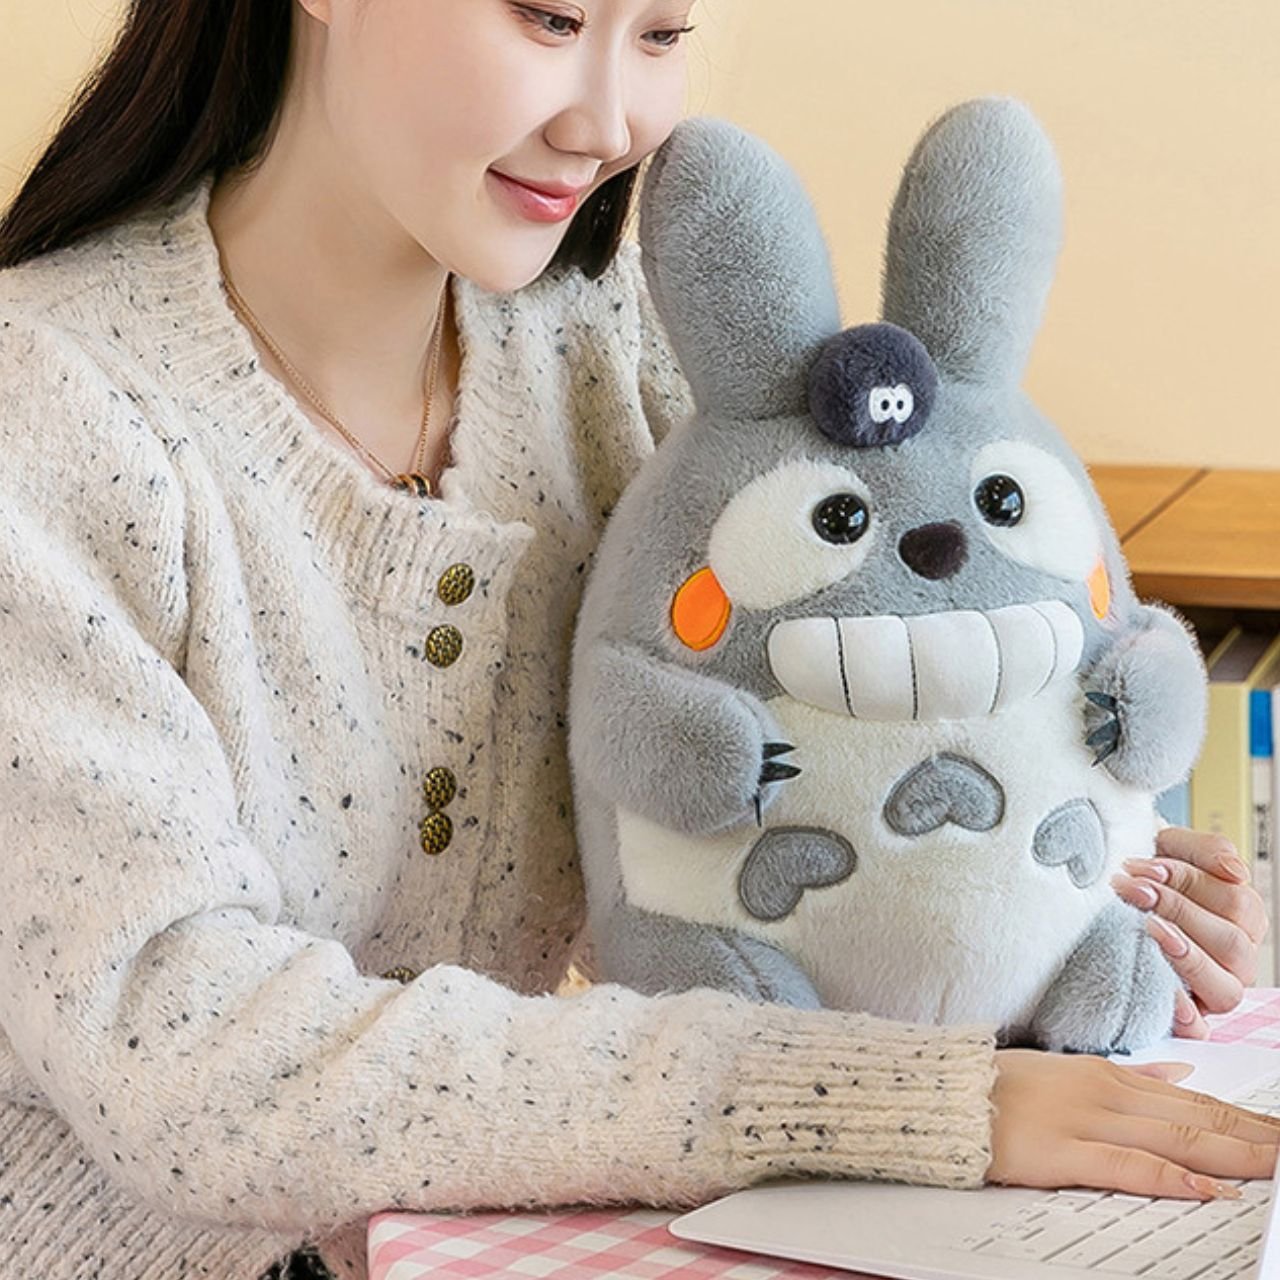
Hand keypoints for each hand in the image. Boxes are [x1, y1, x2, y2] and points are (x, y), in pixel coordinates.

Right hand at [988, 1050, 1279, 1197]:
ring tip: (1275, 1167)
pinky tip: (1205, 1187)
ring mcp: (1085, 1120)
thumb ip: (1130, 1075)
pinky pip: (1125, 1166)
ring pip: (1175, 1140)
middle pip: (1197, 1121)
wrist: (942, 1093)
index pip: (1196, 1103)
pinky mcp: (1061, 1151)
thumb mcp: (1069, 1068)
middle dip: (1254, 1138)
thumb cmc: (1002, 1086)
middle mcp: (1105, 1093)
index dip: (1246, 1121)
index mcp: (1109, 1075)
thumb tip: (1181, 1075)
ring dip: (1232, 1155)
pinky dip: (1170, 1177)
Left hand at [1111, 828, 1268, 1037]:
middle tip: (1132, 890)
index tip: (1142, 869)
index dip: (1188, 882)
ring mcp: (1213, 990)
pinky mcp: (1187, 1016)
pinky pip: (1199, 1029)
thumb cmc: (1144, 872)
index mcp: (1241, 917)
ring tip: (1142, 926)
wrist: (1105, 891)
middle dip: (1177, 912)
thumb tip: (1234, 871)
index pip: (1235, 903)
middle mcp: (1235, 958)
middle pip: (1231, 944)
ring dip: (1183, 955)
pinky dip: (1184, 1017)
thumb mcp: (1170, 847)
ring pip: (1226, 990)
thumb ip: (1206, 850)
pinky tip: (1162, 992)